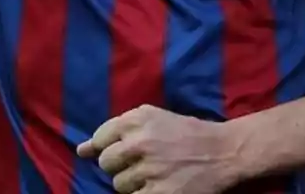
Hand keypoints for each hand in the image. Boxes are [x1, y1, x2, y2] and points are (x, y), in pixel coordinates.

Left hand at [77, 105, 244, 193]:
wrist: (224, 152)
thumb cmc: (185, 133)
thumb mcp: (152, 119)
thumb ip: (115, 131)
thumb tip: (81, 151)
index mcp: (138, 119)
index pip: (100, 138)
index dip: (107, 148)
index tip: (122, 153)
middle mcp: (141, 142)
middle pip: (106, 163)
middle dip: (118, 166)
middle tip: (139, 165)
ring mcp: (151, 169)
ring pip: (118, 184)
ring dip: (132, 184)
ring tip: (153, 176)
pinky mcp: (161, 193)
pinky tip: (158, 187)